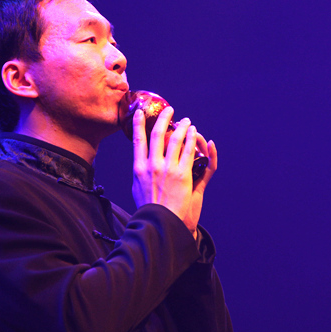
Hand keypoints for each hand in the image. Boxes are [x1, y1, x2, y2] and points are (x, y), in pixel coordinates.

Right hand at [132, 107, 216, 235]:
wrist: (160, 221)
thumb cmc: (149, 207)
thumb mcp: (137, 188)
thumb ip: (139, 173)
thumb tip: (139, 163)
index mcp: (139, 168)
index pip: (138, 140)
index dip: (139, 124)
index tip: (140, 112)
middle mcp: (152, 165)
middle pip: (158, 134)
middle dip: (164, 118)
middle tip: (169, 110)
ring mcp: (168, 169)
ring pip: (176, 140)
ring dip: (182, 127)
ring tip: (186, 121)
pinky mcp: (183, 174)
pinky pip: (188, 151)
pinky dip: (191, 139)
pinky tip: (194, 133)